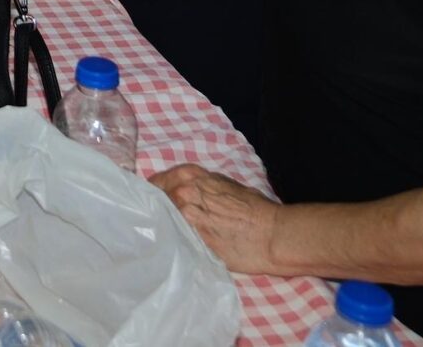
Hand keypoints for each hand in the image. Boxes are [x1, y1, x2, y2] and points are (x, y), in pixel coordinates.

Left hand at [153, 165, 281, 273]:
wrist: (272, 234)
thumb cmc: (256, 209)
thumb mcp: (225, 186)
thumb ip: (201, 187)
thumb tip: (186, 194)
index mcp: (191, 175)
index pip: (156, 182)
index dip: (152, 194)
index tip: (151, 202)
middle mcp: (184, 192)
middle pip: (154, 202)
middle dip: (154, 210)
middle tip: (158, 221)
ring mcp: (186, 216)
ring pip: (160, 220)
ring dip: (161, 226)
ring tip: (166, 235)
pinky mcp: (192, 239)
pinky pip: (172, 238)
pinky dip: (171, 241)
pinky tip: (175, 246)